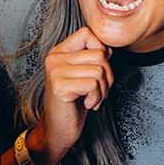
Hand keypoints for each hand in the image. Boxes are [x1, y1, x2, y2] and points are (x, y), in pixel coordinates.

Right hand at [38, 27, 113, 163]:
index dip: (101, 50)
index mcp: (59, 52)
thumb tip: (109, 49)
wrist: (57, 131)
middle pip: (99, 54)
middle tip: (98, 91)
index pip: (87, 33)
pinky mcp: (60, 86)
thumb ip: (92, 59)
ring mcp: (56, 71)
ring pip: (99, 70)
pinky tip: (87, 105)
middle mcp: (55, 58)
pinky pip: (93, 84)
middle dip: (107, 76)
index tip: (97, 70)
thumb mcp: (83, 76)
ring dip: (103, 89)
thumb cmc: (73, 104)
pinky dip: (96, 97)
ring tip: (92, 99)